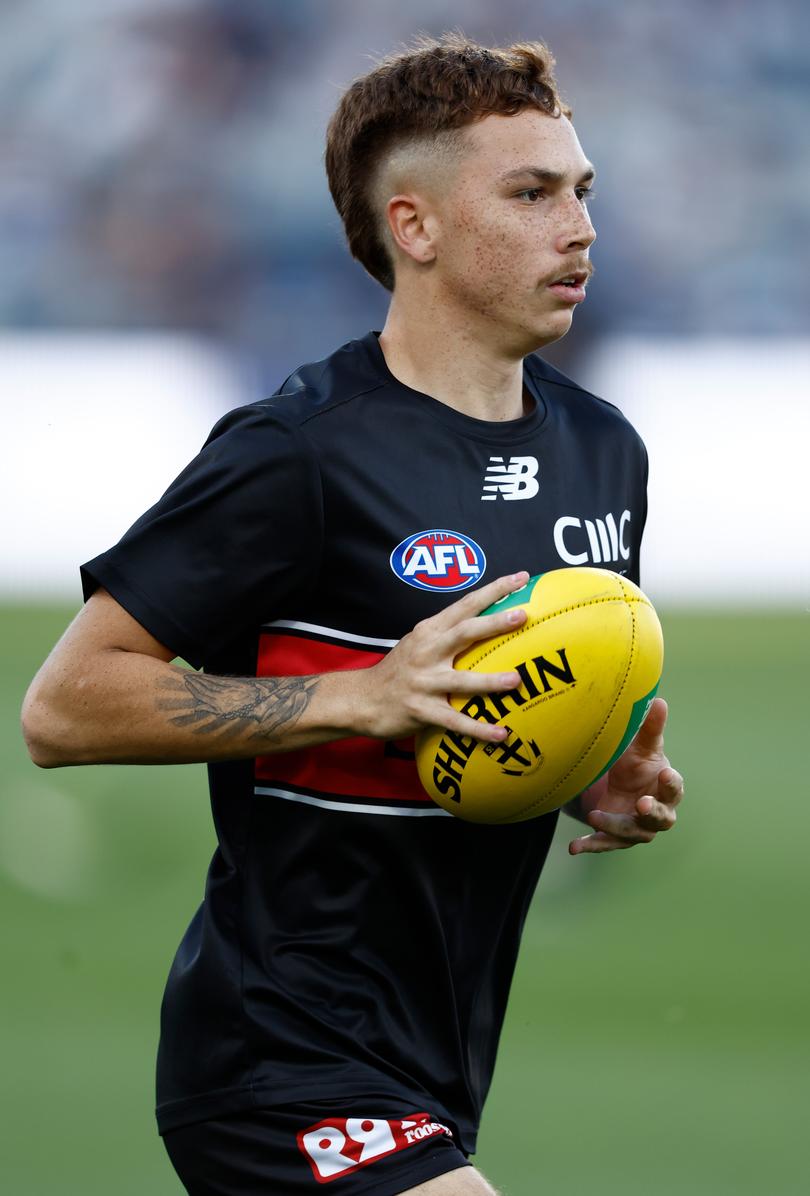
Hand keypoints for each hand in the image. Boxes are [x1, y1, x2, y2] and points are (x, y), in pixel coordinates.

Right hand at [357, 572, 530, 742]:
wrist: (362, 699)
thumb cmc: (399, 670)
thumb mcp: (418, 642)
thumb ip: (446, 633)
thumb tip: (488, 623)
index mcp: (429, 631)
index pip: (465, 604)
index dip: (494, 590)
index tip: (521, 578)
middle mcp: (427, 652)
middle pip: (465, 632)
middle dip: (494, 623)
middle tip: (522, 616)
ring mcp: (424, 681)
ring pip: (462, 680)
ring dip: (490, 681)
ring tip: (517, 680)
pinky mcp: (422, 710)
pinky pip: (455, 721)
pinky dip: (479, 729)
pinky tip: (501, 734)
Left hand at [568, 697, 683, 854]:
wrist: (620, 784)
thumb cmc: (638, 763)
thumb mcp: (642, 745)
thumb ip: (651, 727)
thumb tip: (659, 700)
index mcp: (667, 788)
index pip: (674, 788)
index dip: (671, 783)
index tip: (665, 774)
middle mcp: (657, 812)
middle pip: (660, 818)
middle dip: (651, 813)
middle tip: (641, 805)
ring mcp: (637, 828)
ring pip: (631, 833)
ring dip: (614, 827)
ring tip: (594, 815)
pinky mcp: (616, 836)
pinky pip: (604, 843)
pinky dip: (590, 845)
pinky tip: (574, 847)